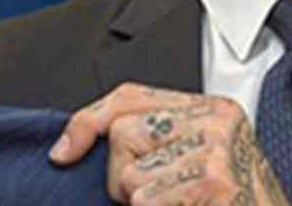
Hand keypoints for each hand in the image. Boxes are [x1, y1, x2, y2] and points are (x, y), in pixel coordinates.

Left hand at [49, 82, 290, 205]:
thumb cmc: (227, 202)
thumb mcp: (192, 161)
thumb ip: (145, 140)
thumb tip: (65, 149)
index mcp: (213, 108)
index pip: (129, 96)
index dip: (87, 122)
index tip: (63, 154)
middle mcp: (219, 120)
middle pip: (123, 133)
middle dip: (120, 176)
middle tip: (153, 198)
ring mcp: (219, 150)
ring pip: (131, 175)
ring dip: (140, 204)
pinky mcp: (214, 181)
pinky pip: (146, 201)